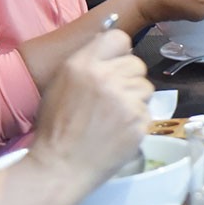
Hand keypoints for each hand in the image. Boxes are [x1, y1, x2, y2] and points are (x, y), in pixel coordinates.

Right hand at [24, 29, 152, 188]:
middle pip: (137, 64)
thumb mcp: (60, 84)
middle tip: (114, 98)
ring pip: (146, 87)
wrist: (60, 166)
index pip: (119, 38)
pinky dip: (137, 121)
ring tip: (115, 117)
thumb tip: (113, 49)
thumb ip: (86, 63)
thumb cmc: (56, 127)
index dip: (120, 53)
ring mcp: (125, 99)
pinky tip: (119, 131)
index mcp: (83, 64)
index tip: (116, 66)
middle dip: (129, 78)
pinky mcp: (139, 121)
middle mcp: (106, 77)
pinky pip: (148, 111)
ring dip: (135, 99)